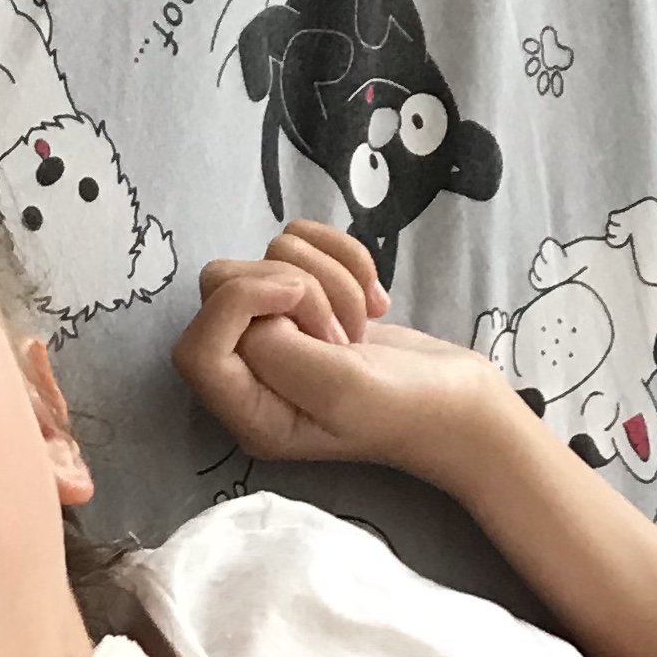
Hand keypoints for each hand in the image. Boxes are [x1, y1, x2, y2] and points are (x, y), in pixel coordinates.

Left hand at [174, 222, 519, 486]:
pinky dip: (344, 257)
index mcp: (249, 411)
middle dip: (293, 285)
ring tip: (362, 323)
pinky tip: (373, 302)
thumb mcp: (341, 390)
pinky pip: (302, 244)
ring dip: (329, 274)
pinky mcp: (308, 300)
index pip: (196, 346)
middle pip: (223, 286)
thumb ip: (279, 353)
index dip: (239, 303)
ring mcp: (278, 332)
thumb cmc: (405, 407)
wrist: (461, 400)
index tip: (299, 299)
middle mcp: (252, 372)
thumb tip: (248, 310)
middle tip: (340, 329)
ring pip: (269, 257)